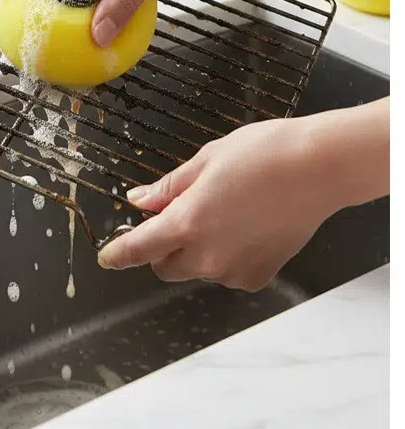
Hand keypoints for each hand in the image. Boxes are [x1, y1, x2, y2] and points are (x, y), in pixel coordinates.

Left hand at [97, 116, 342, 290]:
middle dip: (163, 247)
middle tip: (180, 213)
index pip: (138, 249)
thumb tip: (141, 201)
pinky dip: (227, 256)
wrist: (319, 167)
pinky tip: (245, 226)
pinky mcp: (260, 275)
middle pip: (166, 266)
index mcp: (186, 223)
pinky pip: (228, 272)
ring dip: (197, 250)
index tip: (108, 257)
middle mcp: (207, 256)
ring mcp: (234, 270)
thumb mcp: (207, 159)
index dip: (118, 254)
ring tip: (224, 211)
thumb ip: (170, 187)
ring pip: (198, 270)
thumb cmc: (265, 154)